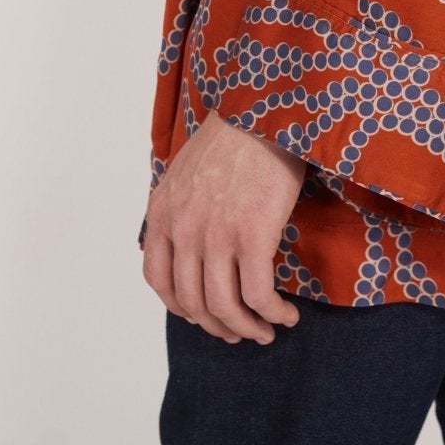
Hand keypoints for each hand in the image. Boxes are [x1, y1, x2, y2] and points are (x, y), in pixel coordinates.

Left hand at [141, 111, 305, 343]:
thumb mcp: (187, 171)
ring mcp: (215, 234)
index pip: (158, 280)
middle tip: (238, 333)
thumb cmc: (236, 135)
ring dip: (247, 328)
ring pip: (224, 306)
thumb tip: (191, 246)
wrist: (265, 111)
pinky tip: (285, 315)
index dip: (181, 307)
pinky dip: (272, 313)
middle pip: (192, 301)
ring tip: (266, 331)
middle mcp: (183, 228)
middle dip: (217, 325)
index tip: (203, 315)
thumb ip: (181, 209)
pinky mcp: (252, 235)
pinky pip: (258, 294)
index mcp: (163, 213)